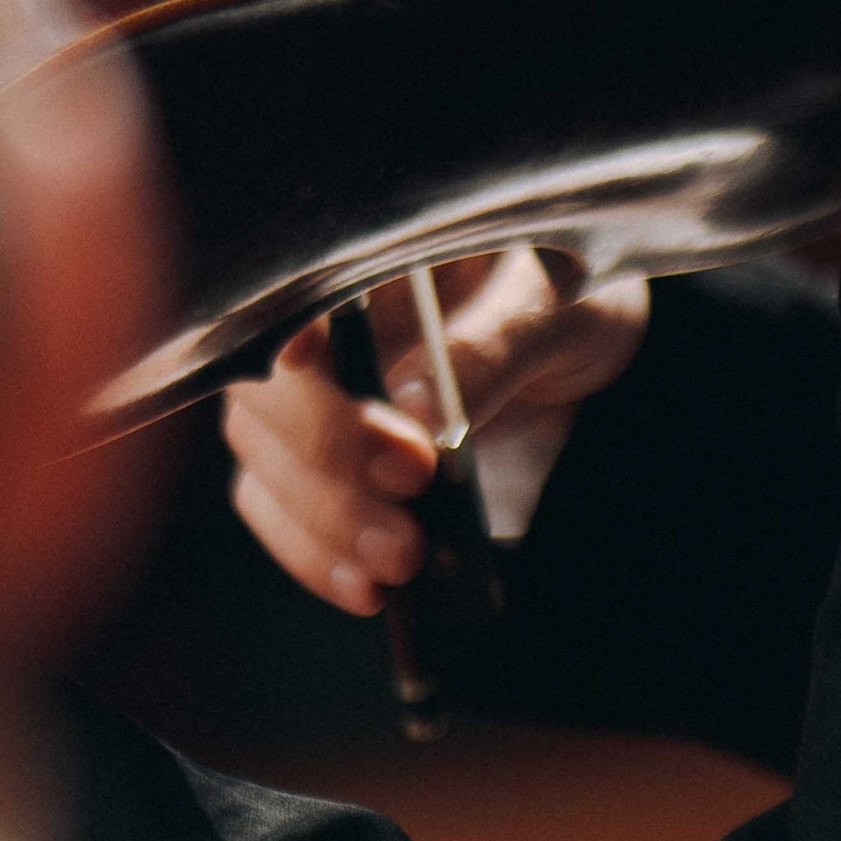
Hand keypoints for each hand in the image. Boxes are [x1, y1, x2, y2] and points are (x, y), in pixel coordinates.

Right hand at [221, 251, 649, 614]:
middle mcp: (314, 317)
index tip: (317, 373)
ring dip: (322, 521)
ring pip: (263, 457)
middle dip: (327, 452)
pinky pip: (279, 508)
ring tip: (400, 561)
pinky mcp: (317, 459)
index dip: (292, 341)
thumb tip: (420, 408)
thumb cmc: (566, 298)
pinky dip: (315, 555)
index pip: (294, 288)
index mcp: (366, 249)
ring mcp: (307, 391)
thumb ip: (495, 344)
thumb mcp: (559, 305)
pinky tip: (369, 590)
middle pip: (264, 387)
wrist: (577, 352)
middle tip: (410, 495)